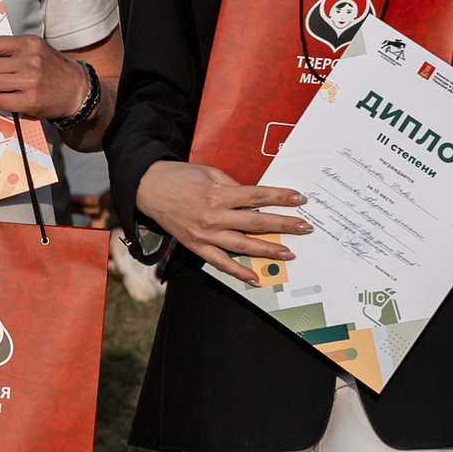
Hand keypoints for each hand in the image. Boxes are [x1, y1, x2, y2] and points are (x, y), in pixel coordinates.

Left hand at [0, 35, 90, 118]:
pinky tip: (15, 100)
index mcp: (28, 43)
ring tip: (9, 89)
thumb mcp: (36, 52)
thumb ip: (12, 52)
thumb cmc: (53, 71)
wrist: (78, 91)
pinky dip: (2, 102)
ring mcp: (29, 80)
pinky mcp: (30, 99)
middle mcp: (28, 59)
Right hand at [135, 159, 310, 285]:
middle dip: (283, 225)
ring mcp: (204, 234)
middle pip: (256, 222)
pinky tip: (255, 278)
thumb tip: (256, 198)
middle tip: (304, 228)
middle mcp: (213, 216)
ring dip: (267, 250)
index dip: (280, 197)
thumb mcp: (209, 172)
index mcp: (217, 194)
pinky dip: (238, 272)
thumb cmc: (180, 177)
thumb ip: (233, 185)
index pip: (256, 196)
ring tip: (288, 253)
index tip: (299, 199)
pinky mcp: (196, 246)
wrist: (148, 189)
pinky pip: (220, 263)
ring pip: (242, 246)